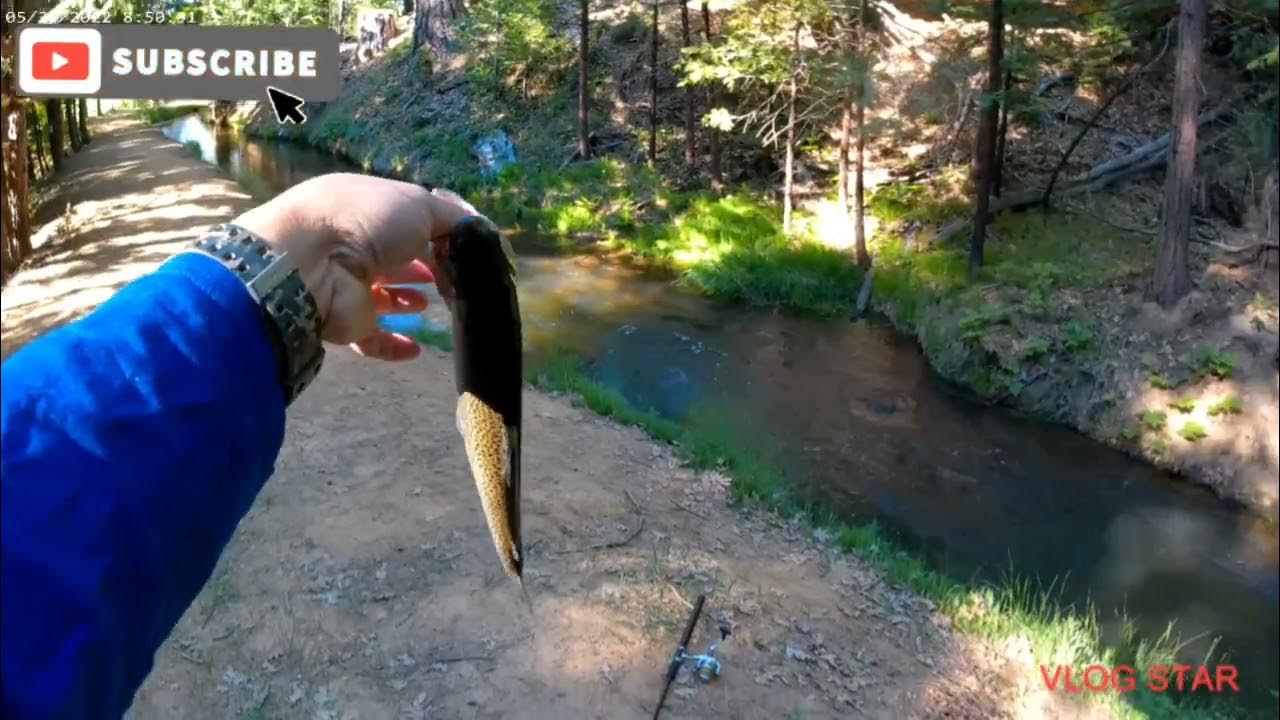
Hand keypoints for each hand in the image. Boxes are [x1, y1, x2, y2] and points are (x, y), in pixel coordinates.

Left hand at [231, 173, 470, 360]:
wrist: (313, 264)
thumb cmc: (367, 222)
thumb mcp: (419, 205)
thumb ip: (451, 217)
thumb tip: (474, 229)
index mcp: (363, 207)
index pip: (402, 220)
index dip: (432, 232)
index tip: (460, 247)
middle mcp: (351, 243)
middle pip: (392, 257)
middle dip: (421, 265)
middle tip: (452, 278)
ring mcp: (346, 284)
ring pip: (380, 295)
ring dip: (404, 301)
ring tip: (429, 304)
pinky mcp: (345, 322)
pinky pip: (372, 338)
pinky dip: (394, 344)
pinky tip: (417, 348)